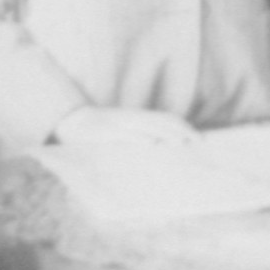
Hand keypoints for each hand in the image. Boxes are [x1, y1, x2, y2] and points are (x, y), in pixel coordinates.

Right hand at [51, 106, 197, 145]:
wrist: (71, 123)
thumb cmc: (98, 133)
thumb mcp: (121, 134)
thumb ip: (138, 139)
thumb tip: (159, 151)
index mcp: (136, 118)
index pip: (165, 119)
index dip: (183, 126)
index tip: (198, 137)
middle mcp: (132, 118)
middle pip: (162, 121)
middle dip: (181, 130)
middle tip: (198, 142)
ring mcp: (120, 124)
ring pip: (147, 125)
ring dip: (165, 132)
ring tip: (181, 141)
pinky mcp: (107, 132)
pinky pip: (125, 134)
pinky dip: (140, 137)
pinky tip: (151, 143)